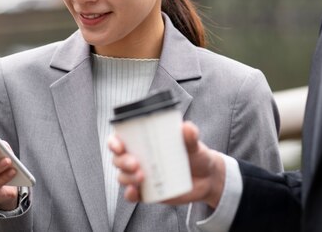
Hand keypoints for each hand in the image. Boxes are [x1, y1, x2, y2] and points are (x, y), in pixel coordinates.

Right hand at [109, 121, 225, 208]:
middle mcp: (139, 157)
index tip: (119, 145)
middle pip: (118, 159)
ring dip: (126, 177)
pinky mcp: (147, 192)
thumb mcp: (194, 144)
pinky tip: (134, 192)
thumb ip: (190, 136)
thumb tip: (187, 128)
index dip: (114, 141)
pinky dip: (129, 194)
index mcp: (145, 141)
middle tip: (135, 163)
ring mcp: (141, 175)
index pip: (121, 138)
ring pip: (123, 177)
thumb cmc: (196, 156)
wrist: (207, 179)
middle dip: (121, 161)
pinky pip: (132, 195)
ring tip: (141, 177)